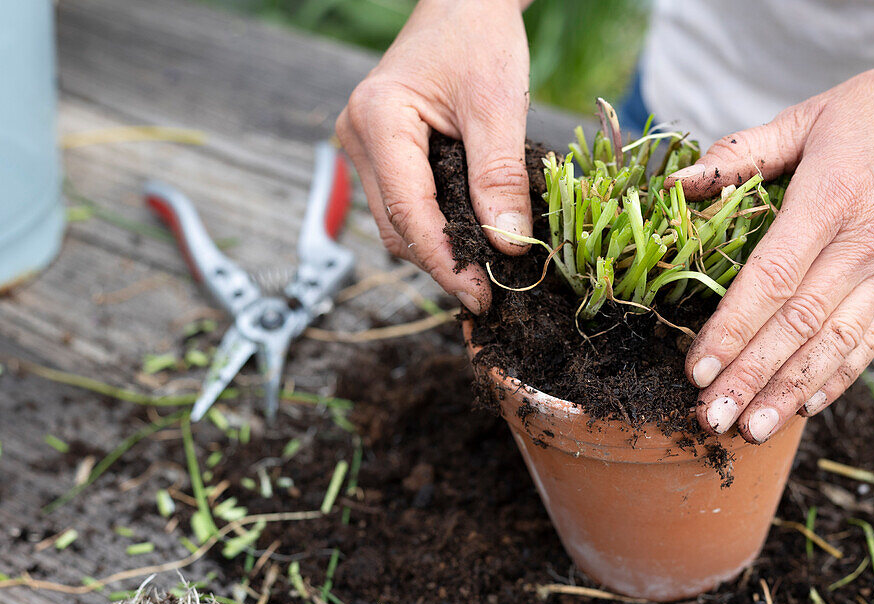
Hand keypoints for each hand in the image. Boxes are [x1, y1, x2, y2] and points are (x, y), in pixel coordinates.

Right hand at [336, 0, 531, 313]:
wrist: (465, 3)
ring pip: (397, 222)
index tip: (481, 296)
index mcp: (378, 121)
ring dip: (439, 249)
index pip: (408, 213)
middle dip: (442, 263)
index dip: (445, 262)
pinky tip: (470, 240)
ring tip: (485, 272)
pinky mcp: (381, 153)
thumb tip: (507, 246)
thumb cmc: (479, 37)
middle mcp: (358, 138)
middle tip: (490, 292)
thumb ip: (500, 178)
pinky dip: (436, 227)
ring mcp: (364, 147)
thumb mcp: (499, 106)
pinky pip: (404, 205)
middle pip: (396, 226)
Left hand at [667, 14, 873, 441]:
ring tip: (750, 430)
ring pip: (834, 344)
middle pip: (799, 325)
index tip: (696, 368)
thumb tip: (676, 184)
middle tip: (709, 417)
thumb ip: (739, 153)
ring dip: (789, 392)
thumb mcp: (805, 116)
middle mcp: (863, 243)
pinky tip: (803, 406)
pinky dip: (837, 378)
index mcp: (831, 198)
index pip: (773, 278)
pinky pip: (870, 341)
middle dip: (750, 378)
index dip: (732, 329)